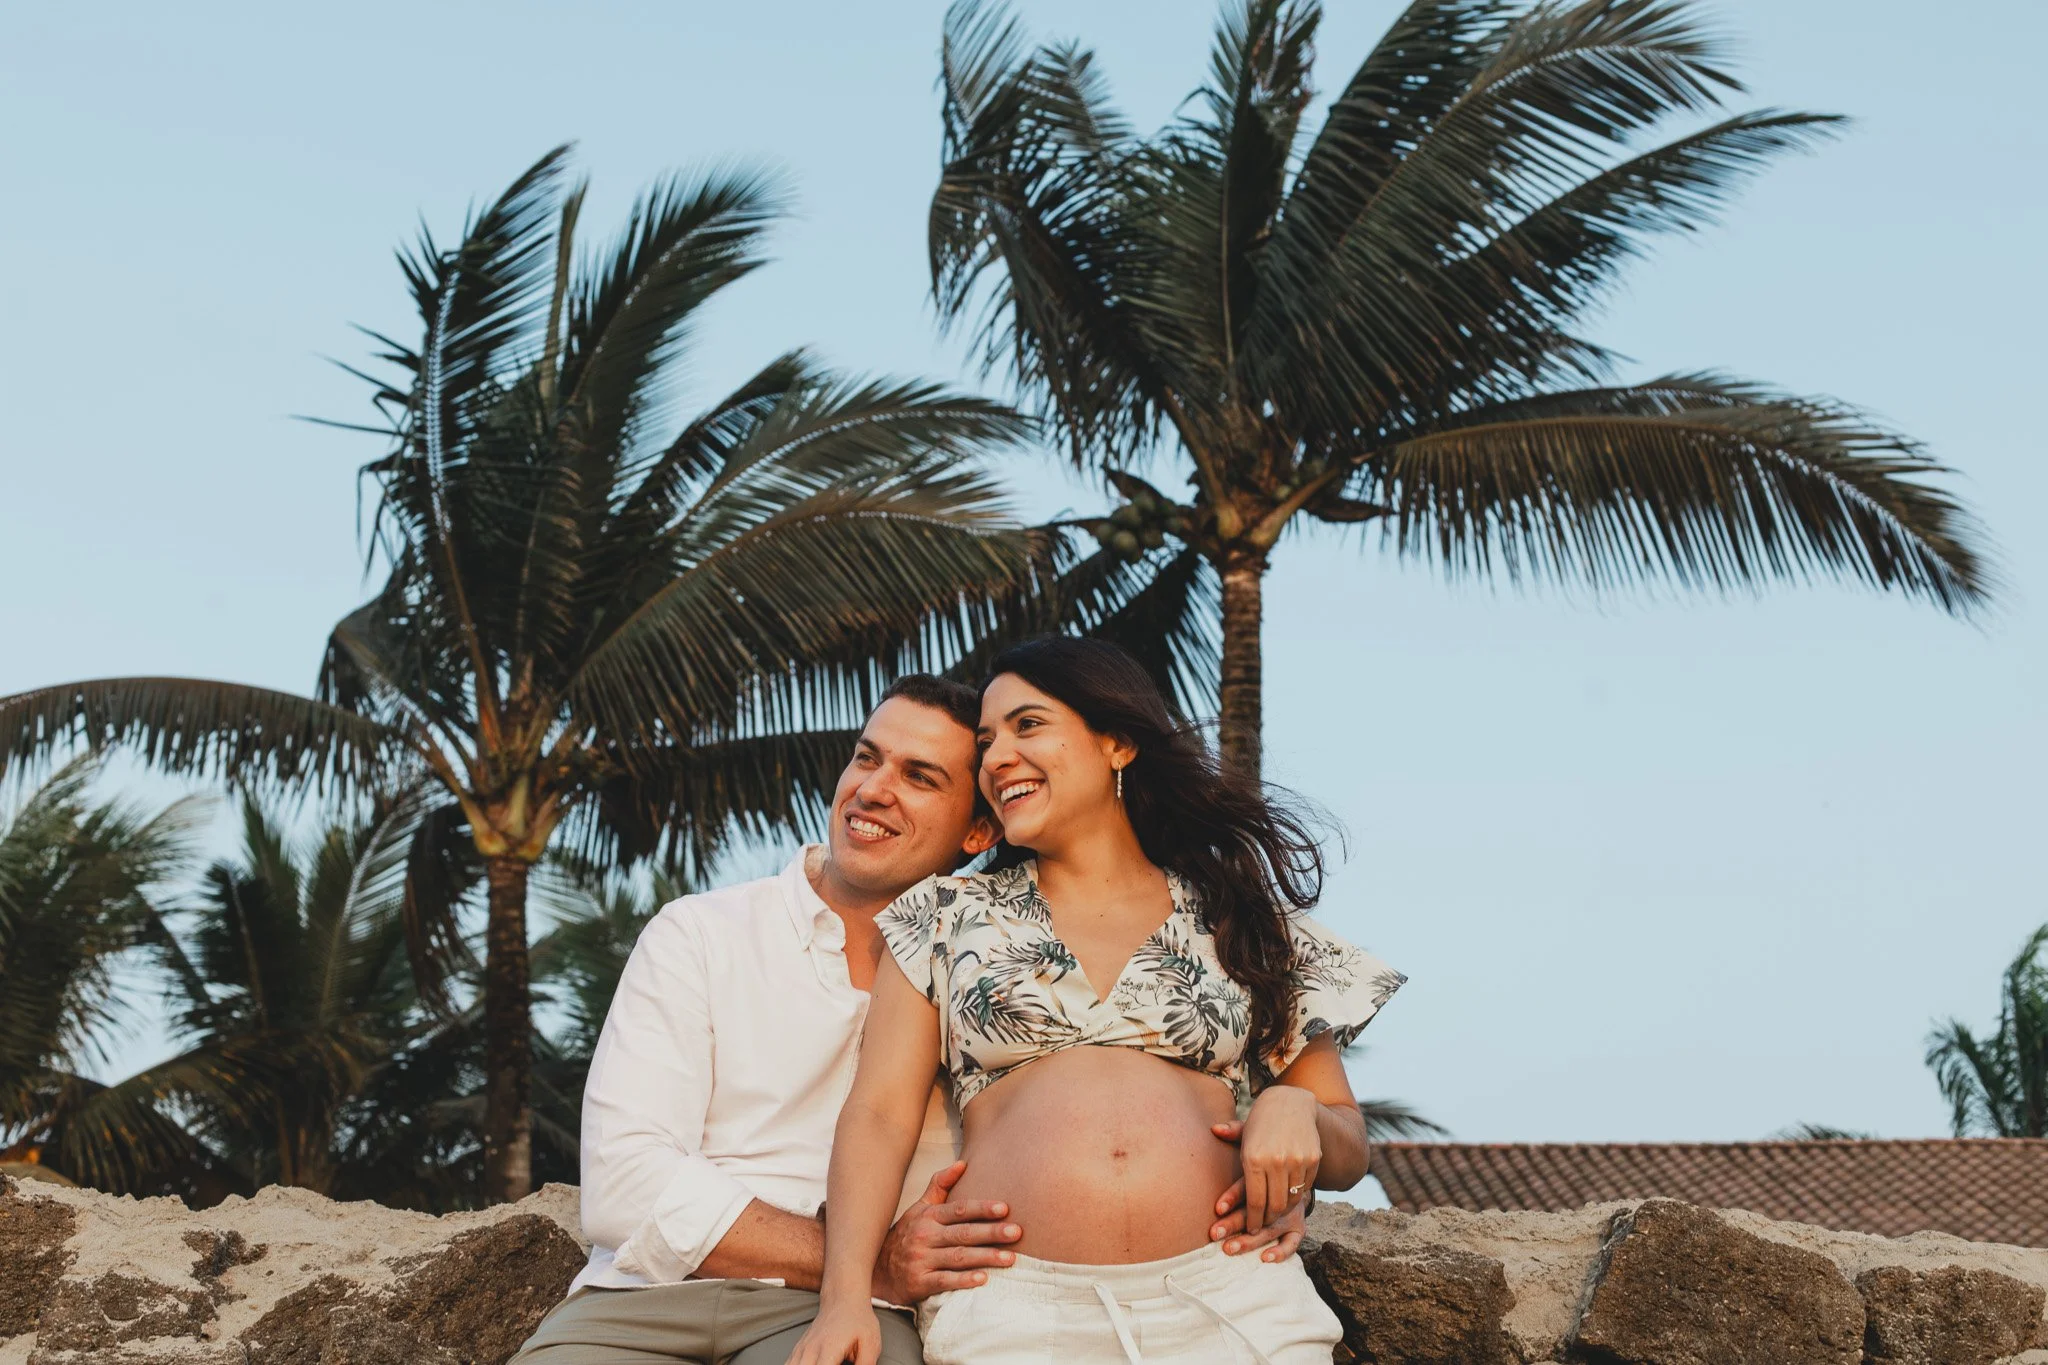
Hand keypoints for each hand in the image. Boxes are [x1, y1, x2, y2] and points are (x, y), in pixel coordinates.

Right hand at [790, 1299, 881, 1364]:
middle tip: (834, 1364)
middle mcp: (811, 1350)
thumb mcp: (871, 1342)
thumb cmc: (857, 1319)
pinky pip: (789, 1364)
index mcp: (829, 1349)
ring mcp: (802, 1349)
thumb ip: (865, 1364)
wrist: (843, 1299)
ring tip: (822, 1364)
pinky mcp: (798, 1349)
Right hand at [872, 1160, 1020, 1304]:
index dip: (981, 1208)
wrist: (877, 1269)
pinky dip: (963, 1281)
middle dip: (991, 1232)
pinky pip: (944, 1281)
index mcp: (928, 1217)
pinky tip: (983, 1279)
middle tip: (1017, 1232)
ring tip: (1010, 1258)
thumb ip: (940, 1185)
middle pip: (963, 1233)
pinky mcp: (919, 1283)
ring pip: (958, 1257)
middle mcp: (925, 1236)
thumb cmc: (907, 1235)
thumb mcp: (919, 1208)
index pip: (958, 1210)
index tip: (1004, 1208)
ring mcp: (922, 1260)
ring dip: (986, 1257)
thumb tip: (963, 1164)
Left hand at [1209, 1172, 1306, 1261]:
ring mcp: (1290, 1214)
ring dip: (1248, 1240)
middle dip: (1233, 1223)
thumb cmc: (1265, 1182)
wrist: (1295, 1183)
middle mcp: (1280, 1197)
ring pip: (1268, 1228)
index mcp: (1267, 1180)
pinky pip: (1292, 1242)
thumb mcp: (1251, 1175)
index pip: (1247, 1189)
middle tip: (1215, 1233)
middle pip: (1256, 1211)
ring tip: (1229, 1248)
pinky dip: (1280, 1251)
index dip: (1232, 1198)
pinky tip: (1265, 1258)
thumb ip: (1236, 1186)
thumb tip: (1217, 1201)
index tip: (1218, 1209)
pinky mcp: (1299, 1228)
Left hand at [1218, 1084, 1321, 1232]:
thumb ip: (1230, 1134)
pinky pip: (1305, 1187)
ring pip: (1291, 1199)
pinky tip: (1290, 1200)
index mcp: (1253, 1157)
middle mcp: (1275, 1161)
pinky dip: (1298, 1197)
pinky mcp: (1313, 1159)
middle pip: (1274, 1205)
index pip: (1255, 1201)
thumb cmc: (1262, 1120)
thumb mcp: (1245, 1129)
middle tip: (1263, 1227)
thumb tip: (1214, 1130)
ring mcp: (1296, 1160)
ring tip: (1275, 1216)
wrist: (1292, 1101)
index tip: (1251, 1230)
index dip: (1253, 1220)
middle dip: (1268, 1221)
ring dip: (1283, 1212)